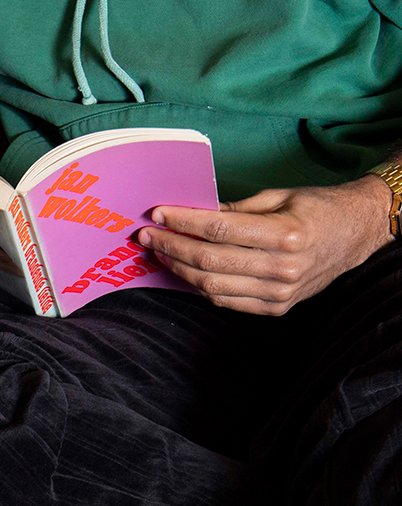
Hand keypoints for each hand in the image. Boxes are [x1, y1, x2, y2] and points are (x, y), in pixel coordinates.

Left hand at [136, 177, 393, 315]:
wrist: (357, 235)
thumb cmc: (318, 209)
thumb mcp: (282, 196)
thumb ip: (238, 210)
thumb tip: (195, 213)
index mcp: (286, 234)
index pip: (218, 230)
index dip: (183, 223)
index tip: (158, 215)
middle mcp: (282, 268)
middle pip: (209, 260)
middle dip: (172, 247)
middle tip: (148, 237)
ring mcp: (279, 293)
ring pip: (212, 285)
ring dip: (179, 269)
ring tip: (161, 253)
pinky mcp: (275, 308)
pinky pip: (226, 301)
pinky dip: (200, 287)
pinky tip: (185, 271)